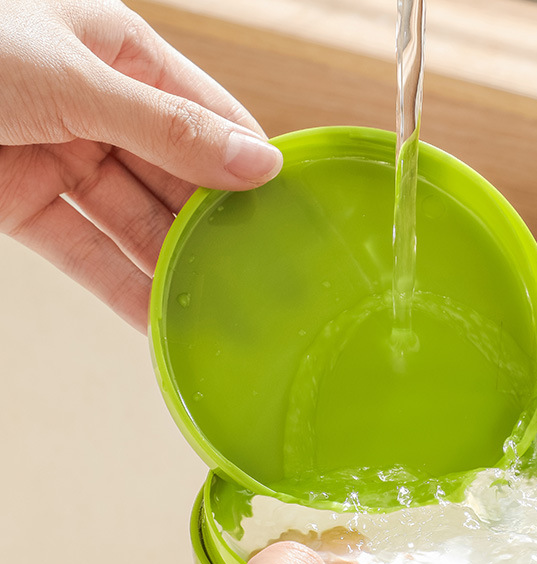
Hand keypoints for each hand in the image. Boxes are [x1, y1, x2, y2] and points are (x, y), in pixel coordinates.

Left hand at [0, 0, 281, 331]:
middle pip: (177, 178)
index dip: (251, 162)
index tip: (293, 213)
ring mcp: (63, 158)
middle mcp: (100, 107)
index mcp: (120, 53)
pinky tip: (161, 322)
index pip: (210, 114)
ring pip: (135, 223)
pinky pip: (86, 253)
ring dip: (174, 269)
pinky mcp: (26, 205)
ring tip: (222, 312)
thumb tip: (260, 162)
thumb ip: (170, 128)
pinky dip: (121, 289)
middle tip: (265, 279)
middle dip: (216, 228)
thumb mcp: (75, 80)